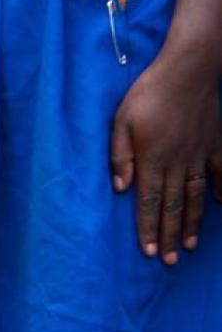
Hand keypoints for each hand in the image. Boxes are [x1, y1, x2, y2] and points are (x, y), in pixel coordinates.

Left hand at [110, 52, 221, 263]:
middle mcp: (178, 162)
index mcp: (152, 159)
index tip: (149, 251)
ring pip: (196, 196)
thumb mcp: (121, 121)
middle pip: (173, 206)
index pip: (148, 202)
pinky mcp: (216, 143)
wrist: (188, 70)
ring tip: (191, 245)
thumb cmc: (148, 94)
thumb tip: (120, 188)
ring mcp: (201, 154)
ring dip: (193, 222)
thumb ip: (119, 155)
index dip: (148, 228)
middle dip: (170, 235)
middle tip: (170, 261)